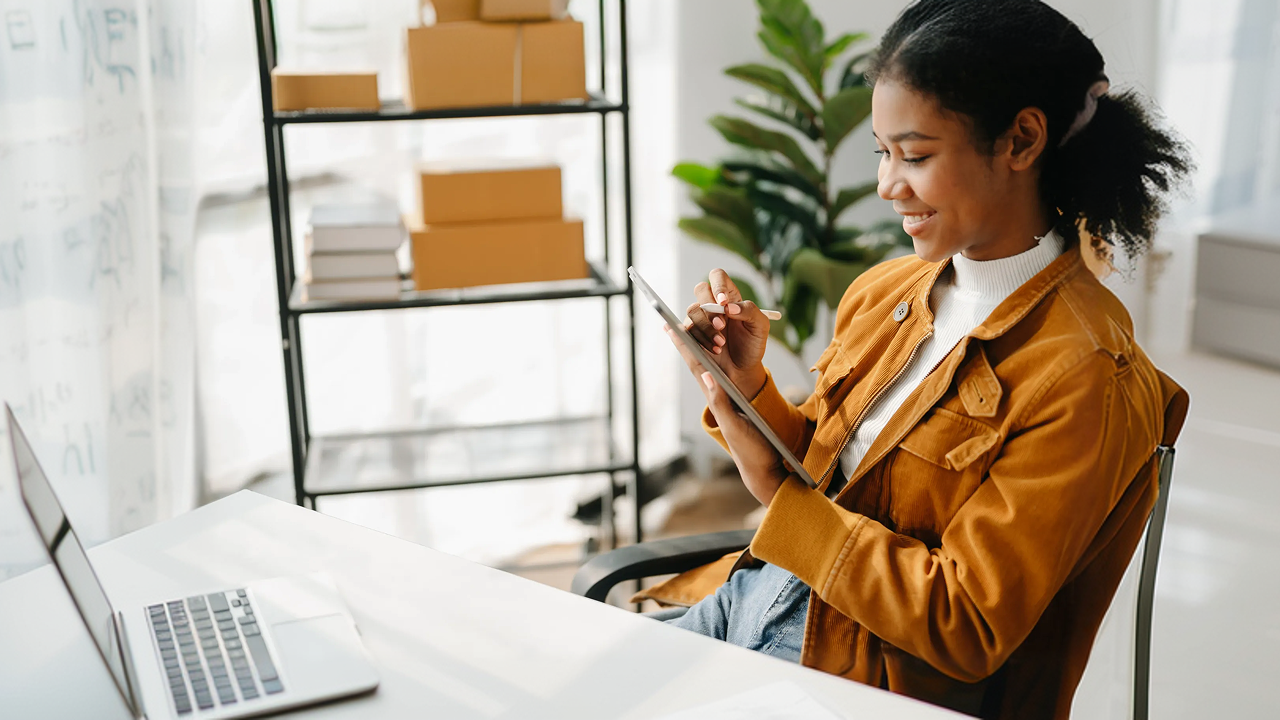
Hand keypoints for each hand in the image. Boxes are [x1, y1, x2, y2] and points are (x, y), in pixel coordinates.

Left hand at [665, 325, 787, 505]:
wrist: (762, 465)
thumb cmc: (749, 448)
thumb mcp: (734, 425)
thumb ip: (721, 401)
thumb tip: (707, 374)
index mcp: (713, 397)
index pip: (694, 366)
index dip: (682, 345)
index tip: (669, 324)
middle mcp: (715, 393)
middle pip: (698, 359)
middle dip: (690, 336)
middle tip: (684, 314)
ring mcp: (723, 396)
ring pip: (708, 363)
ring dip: (704, 342)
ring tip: (701, 322)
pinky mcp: (733, 400)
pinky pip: (721, 373)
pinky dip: (717, 356)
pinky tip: (717, 344)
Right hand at [682, 269, 769, 397]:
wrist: (742, 369)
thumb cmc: (752, 345)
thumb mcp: (760, 327)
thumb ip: (750, 310)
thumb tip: (729, 307)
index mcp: (730, 297)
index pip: (718, 277)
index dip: (718, 285)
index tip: (723, 303)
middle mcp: (712, 304)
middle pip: (700, 289)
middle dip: (709, 307)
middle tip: (722, 325)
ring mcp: (700, 318)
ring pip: (692, 311)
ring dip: (706, 327)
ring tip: (721, 343)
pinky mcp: (692, 333)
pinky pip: (688, 330)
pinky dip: (701, 340)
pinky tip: (715, 349)